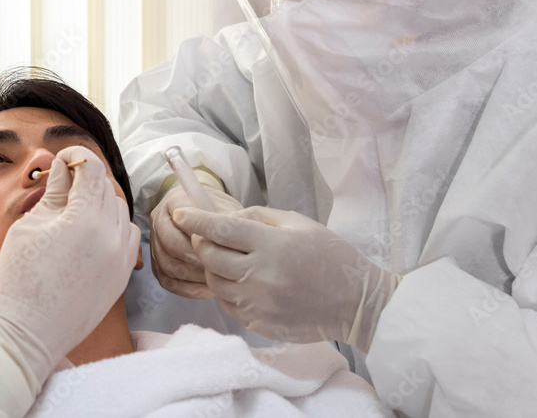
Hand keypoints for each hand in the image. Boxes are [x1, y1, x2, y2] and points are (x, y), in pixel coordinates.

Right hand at [0, 146, 140, 384]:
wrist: (28, 333)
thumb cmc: (20, 279)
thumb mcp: (30, 226)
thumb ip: (54, 193)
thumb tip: (64, 167)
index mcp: (85, 219)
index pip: (92, 169)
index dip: (77, 157)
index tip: (64, 159)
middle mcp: (111, 236)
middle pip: (106, 188)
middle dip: (86, 179)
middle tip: (63, 184)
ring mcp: (121, 257)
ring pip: (120, 210)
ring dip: (101, 202)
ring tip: (74, 212)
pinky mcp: (123, 275)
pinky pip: (127, 236)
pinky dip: (114, 227)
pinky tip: (91, 233)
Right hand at [150, 183, 241, 298]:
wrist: (209, 216)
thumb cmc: (219, 212)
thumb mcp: (226, 208)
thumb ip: (226, 219)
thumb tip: (232, 236)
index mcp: (174, 200)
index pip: (180, 220)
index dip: (200, 238)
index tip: (221, 249)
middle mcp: (159, 219)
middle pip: (172, 245)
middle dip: (197, 260)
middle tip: (220, 269)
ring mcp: (155, 241)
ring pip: (168, 265)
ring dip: (193, 277)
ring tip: (217, 280)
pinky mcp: (157, 262)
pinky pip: (167, 281)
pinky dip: (187, 289)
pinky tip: (207, 290)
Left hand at [174, 206, 400, 350]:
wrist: (355, 302)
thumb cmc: (330, 256)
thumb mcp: (298, 223)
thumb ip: (258, 217)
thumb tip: (227, 219)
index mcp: (270, 244)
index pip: (220, 228)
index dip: (196, 219)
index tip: (180, 213)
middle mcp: (259, 275)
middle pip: (210, 256)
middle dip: (202, 243)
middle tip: (208, 237)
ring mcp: (257, 303)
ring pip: (214, 282)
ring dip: (214, 268)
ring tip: (230, 261)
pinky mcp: (258, 323)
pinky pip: (228, 304)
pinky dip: (228, 290)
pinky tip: (244, 282)